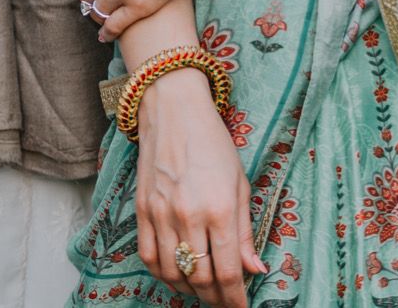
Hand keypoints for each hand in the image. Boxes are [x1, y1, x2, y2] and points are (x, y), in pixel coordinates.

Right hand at [135, 68, 266, 307]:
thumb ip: (244, 231)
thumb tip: (255, 270)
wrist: (174, 108)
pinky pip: (149, 257)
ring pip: (174, 274)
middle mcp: (189, 215)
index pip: (228, 273)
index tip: (241, 307)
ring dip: (190, 291)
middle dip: (216, 299)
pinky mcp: (141, 209)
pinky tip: (176, 274)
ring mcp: (161, 213)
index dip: (236, 299)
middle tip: (225, 300)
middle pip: (201, 279)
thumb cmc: (212, 141)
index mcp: (219, 208)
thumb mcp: (240, 182)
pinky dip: (163, 274)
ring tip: (203, 290)